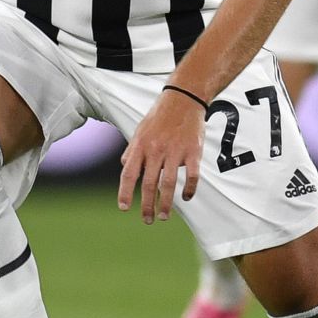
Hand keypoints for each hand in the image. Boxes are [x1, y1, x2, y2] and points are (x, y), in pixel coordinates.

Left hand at [117, 90, 205, 224]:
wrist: (184, 98)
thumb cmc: (161, 115)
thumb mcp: (140, 130)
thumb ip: (132, 149)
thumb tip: (124, 166)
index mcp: (141, 146)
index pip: (129, 174)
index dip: (125, 193)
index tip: (124, 208)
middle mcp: (156, 150)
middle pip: (149, 184)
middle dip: (147, 205)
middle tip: (147, 220)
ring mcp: (175, 151)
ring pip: (169, 183)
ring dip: (166, 203)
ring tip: (163, 216)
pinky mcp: (193, 151)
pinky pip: (192, 176)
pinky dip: (189, 189)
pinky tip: (187, 197)